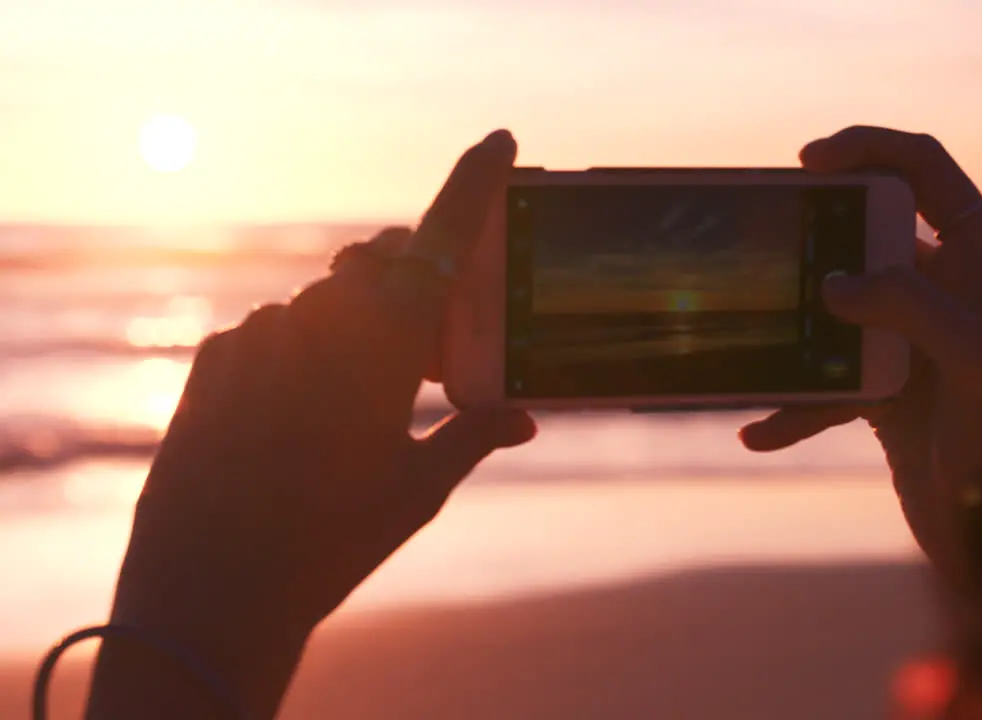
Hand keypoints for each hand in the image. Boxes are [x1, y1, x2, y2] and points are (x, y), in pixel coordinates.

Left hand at [87, 130, 535, 719]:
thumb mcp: (417, 487)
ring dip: (356, 330)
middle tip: (429, 355)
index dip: (476, 183)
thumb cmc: (332, 539)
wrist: (212, 590)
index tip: (501, 142)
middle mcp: (319, 317)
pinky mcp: (214, 358)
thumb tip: (523, 417)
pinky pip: (274, 332)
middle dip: (414, 284)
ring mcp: (260, 333)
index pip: (443, 238)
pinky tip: (297, 421)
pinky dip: (301, 355)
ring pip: (329, 302)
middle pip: (384, 262)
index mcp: (385, 340)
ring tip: (356, 410)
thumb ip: (474, 433)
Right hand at [739, 127, 981, 578]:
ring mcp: (912, 343)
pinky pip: (824, 385)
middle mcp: (948, 293)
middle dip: (812, 241)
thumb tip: (832, 287)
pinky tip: (759, 432)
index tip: (808, 163)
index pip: (926, 170)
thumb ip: (909, 305)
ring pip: (834, 311)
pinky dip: (791, 408)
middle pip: (865, 236)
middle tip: (766, 248)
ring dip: (790, 329)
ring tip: (748, 342)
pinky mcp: (886, 395)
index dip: (867, 150)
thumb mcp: (980, 360)